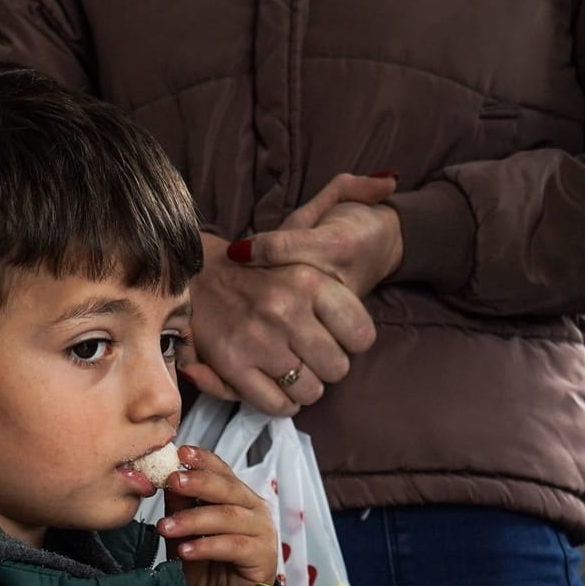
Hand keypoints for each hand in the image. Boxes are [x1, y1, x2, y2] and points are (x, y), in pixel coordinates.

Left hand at [157, 446, 277, 585]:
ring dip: (193, 520)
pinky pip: (233, 546)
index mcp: (237, 497)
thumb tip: (166, 479)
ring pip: (228, 516)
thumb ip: (180, 507)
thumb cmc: (207, 568)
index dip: (203, 460)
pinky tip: (186, 550)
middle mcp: (253, 509)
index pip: (222, 471)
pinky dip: (207, 546)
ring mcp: (261, 532)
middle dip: (198, 482)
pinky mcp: (262, 556)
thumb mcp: (185, 533)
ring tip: (166, 527)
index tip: (180, 452)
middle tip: (172, 481)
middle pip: (227, 488)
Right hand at [176, 173, 397, 413]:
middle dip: (328, 366)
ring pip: (310, 391)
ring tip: (292, 367)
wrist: (194, 276)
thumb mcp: (305, 220)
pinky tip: (276, 384)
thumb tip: (390, 181)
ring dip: (305, 386)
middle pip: (338, 368)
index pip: (362, 335)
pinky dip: (282, 402)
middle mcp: (285, 309)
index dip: (352, 341)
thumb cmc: (258, 262)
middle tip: (312, 353)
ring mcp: (258, 339)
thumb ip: (352, 193)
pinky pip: (278, 404)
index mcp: (308, 278)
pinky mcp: (233, 366)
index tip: (335, 333)